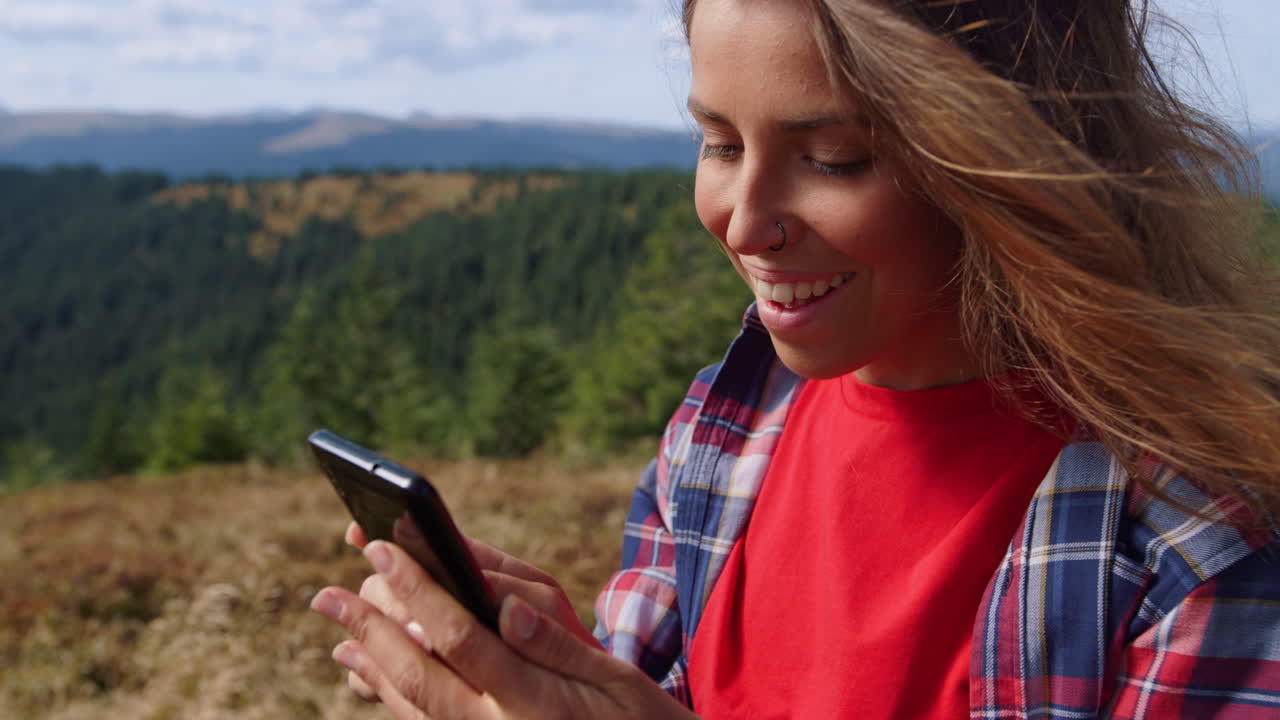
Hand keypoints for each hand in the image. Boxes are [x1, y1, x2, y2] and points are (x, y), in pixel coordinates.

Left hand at [313, 526, 695, 718]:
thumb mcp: (617, 682)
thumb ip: (558, 647)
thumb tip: (505, 609)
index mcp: (535, 702)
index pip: (464, 640)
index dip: (422, 590)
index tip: (387, 546)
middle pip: (420, 672)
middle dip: (372, 625)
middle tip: (330, 590)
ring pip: (411, 700)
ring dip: (367, 656)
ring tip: (334, 618)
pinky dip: (383, 690)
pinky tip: (358, 664)